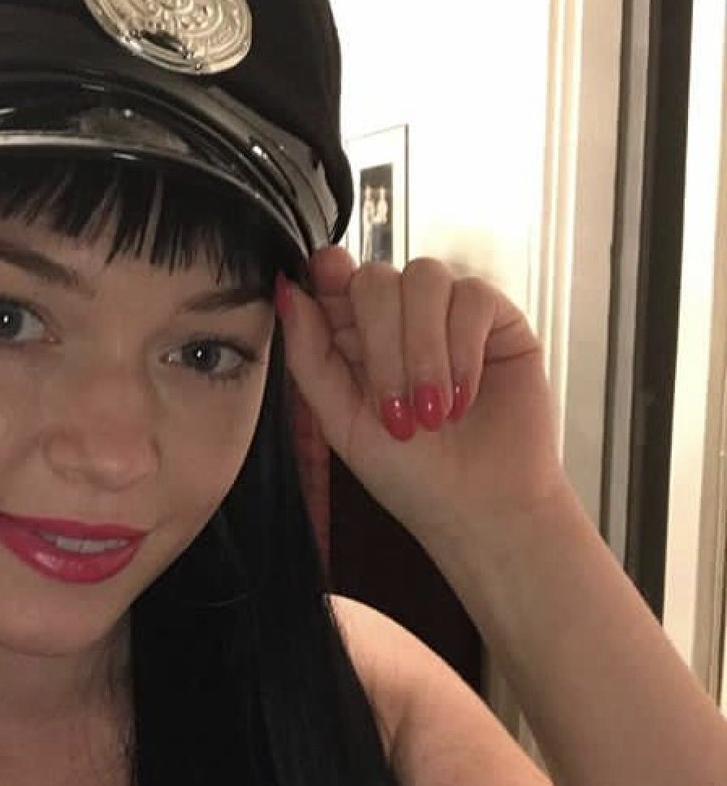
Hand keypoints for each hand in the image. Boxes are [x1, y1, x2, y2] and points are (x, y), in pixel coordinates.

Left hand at [276, 246, 568, 543]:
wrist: (482, 511)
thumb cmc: (410, 475)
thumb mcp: (342, 423)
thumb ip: (310, 357)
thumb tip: (286, 289)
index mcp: (355, 337)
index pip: (334, 278)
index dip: (328, 274)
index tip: (326, 283)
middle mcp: (400, 317)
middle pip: (375, 278)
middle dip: (381, 344)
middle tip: (397, 412)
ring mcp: (449, 314)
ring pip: (424, 278)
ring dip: (423, 350)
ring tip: (433, 413)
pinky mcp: (498, 319)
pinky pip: (472, 297)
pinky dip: (463, 350)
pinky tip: (464, 399)